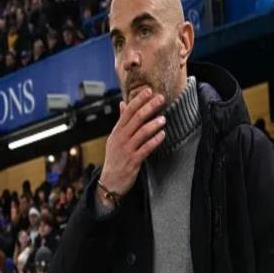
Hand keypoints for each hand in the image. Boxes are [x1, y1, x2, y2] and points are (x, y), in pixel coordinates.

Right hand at [98, 88, 165, 206]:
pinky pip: (145, 149)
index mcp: (117, 131)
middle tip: (161, 98)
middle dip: (149, 107)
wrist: (110, 182)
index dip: (139, 100)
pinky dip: (154, 141)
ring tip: (163, 118)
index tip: (149, 91)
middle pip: (136, 119)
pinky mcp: (133, 161)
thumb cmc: (115, 158)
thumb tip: (123, 103)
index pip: (128, 111)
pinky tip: (162, 135)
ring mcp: (126, 149)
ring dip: (153, 124)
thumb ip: (121, 121)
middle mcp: (120, 138)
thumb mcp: (115, 138)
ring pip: (141, 133)